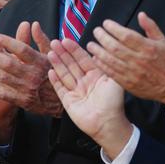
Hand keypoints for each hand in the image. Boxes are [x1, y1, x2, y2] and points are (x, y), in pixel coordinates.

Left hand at [0, 21, 61, 117]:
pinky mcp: (23, 101)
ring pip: (3, 77)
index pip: (22, 49)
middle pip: (8, 63)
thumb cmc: (57, 74)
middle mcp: (33, 75)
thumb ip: (42, 40)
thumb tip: (33, 24)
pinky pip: (4, 94)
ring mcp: (27, 89)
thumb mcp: (53, 56)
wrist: (64, 101)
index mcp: (41, 62)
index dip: (8, 42)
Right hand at [48, 38, 132, 157]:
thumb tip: (99, 52)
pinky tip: (50, 71)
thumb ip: (106, 66)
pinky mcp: (67, 100)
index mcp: (96, 75)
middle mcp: (85, 81)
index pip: (83, 59)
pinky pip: (59, 88)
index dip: (75, 49)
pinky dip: (54, 80)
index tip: (66, 40)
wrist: (107, 123)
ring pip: (64, 74)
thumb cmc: (114, 104)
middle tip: (54, 42)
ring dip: (57, 63)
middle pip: (71, 64)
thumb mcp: (114, 81)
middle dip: (63, 53)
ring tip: (50, 53)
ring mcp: (75, 90)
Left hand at [84, 13, 164, 106]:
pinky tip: (94, 58)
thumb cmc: (164, 60)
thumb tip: (141, 14)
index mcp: (148, 48)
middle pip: (115, 47)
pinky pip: (110, 72)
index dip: (114, 28)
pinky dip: (101, 64)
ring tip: (90, 44)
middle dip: (102, 37)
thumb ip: (151, 27)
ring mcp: (132, 72)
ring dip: (98, 51)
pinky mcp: (126, 82)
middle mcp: (139, 59)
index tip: (106, 23)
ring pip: (110, 60)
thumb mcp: (162, 41)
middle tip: (96, 31)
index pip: (127, 36)